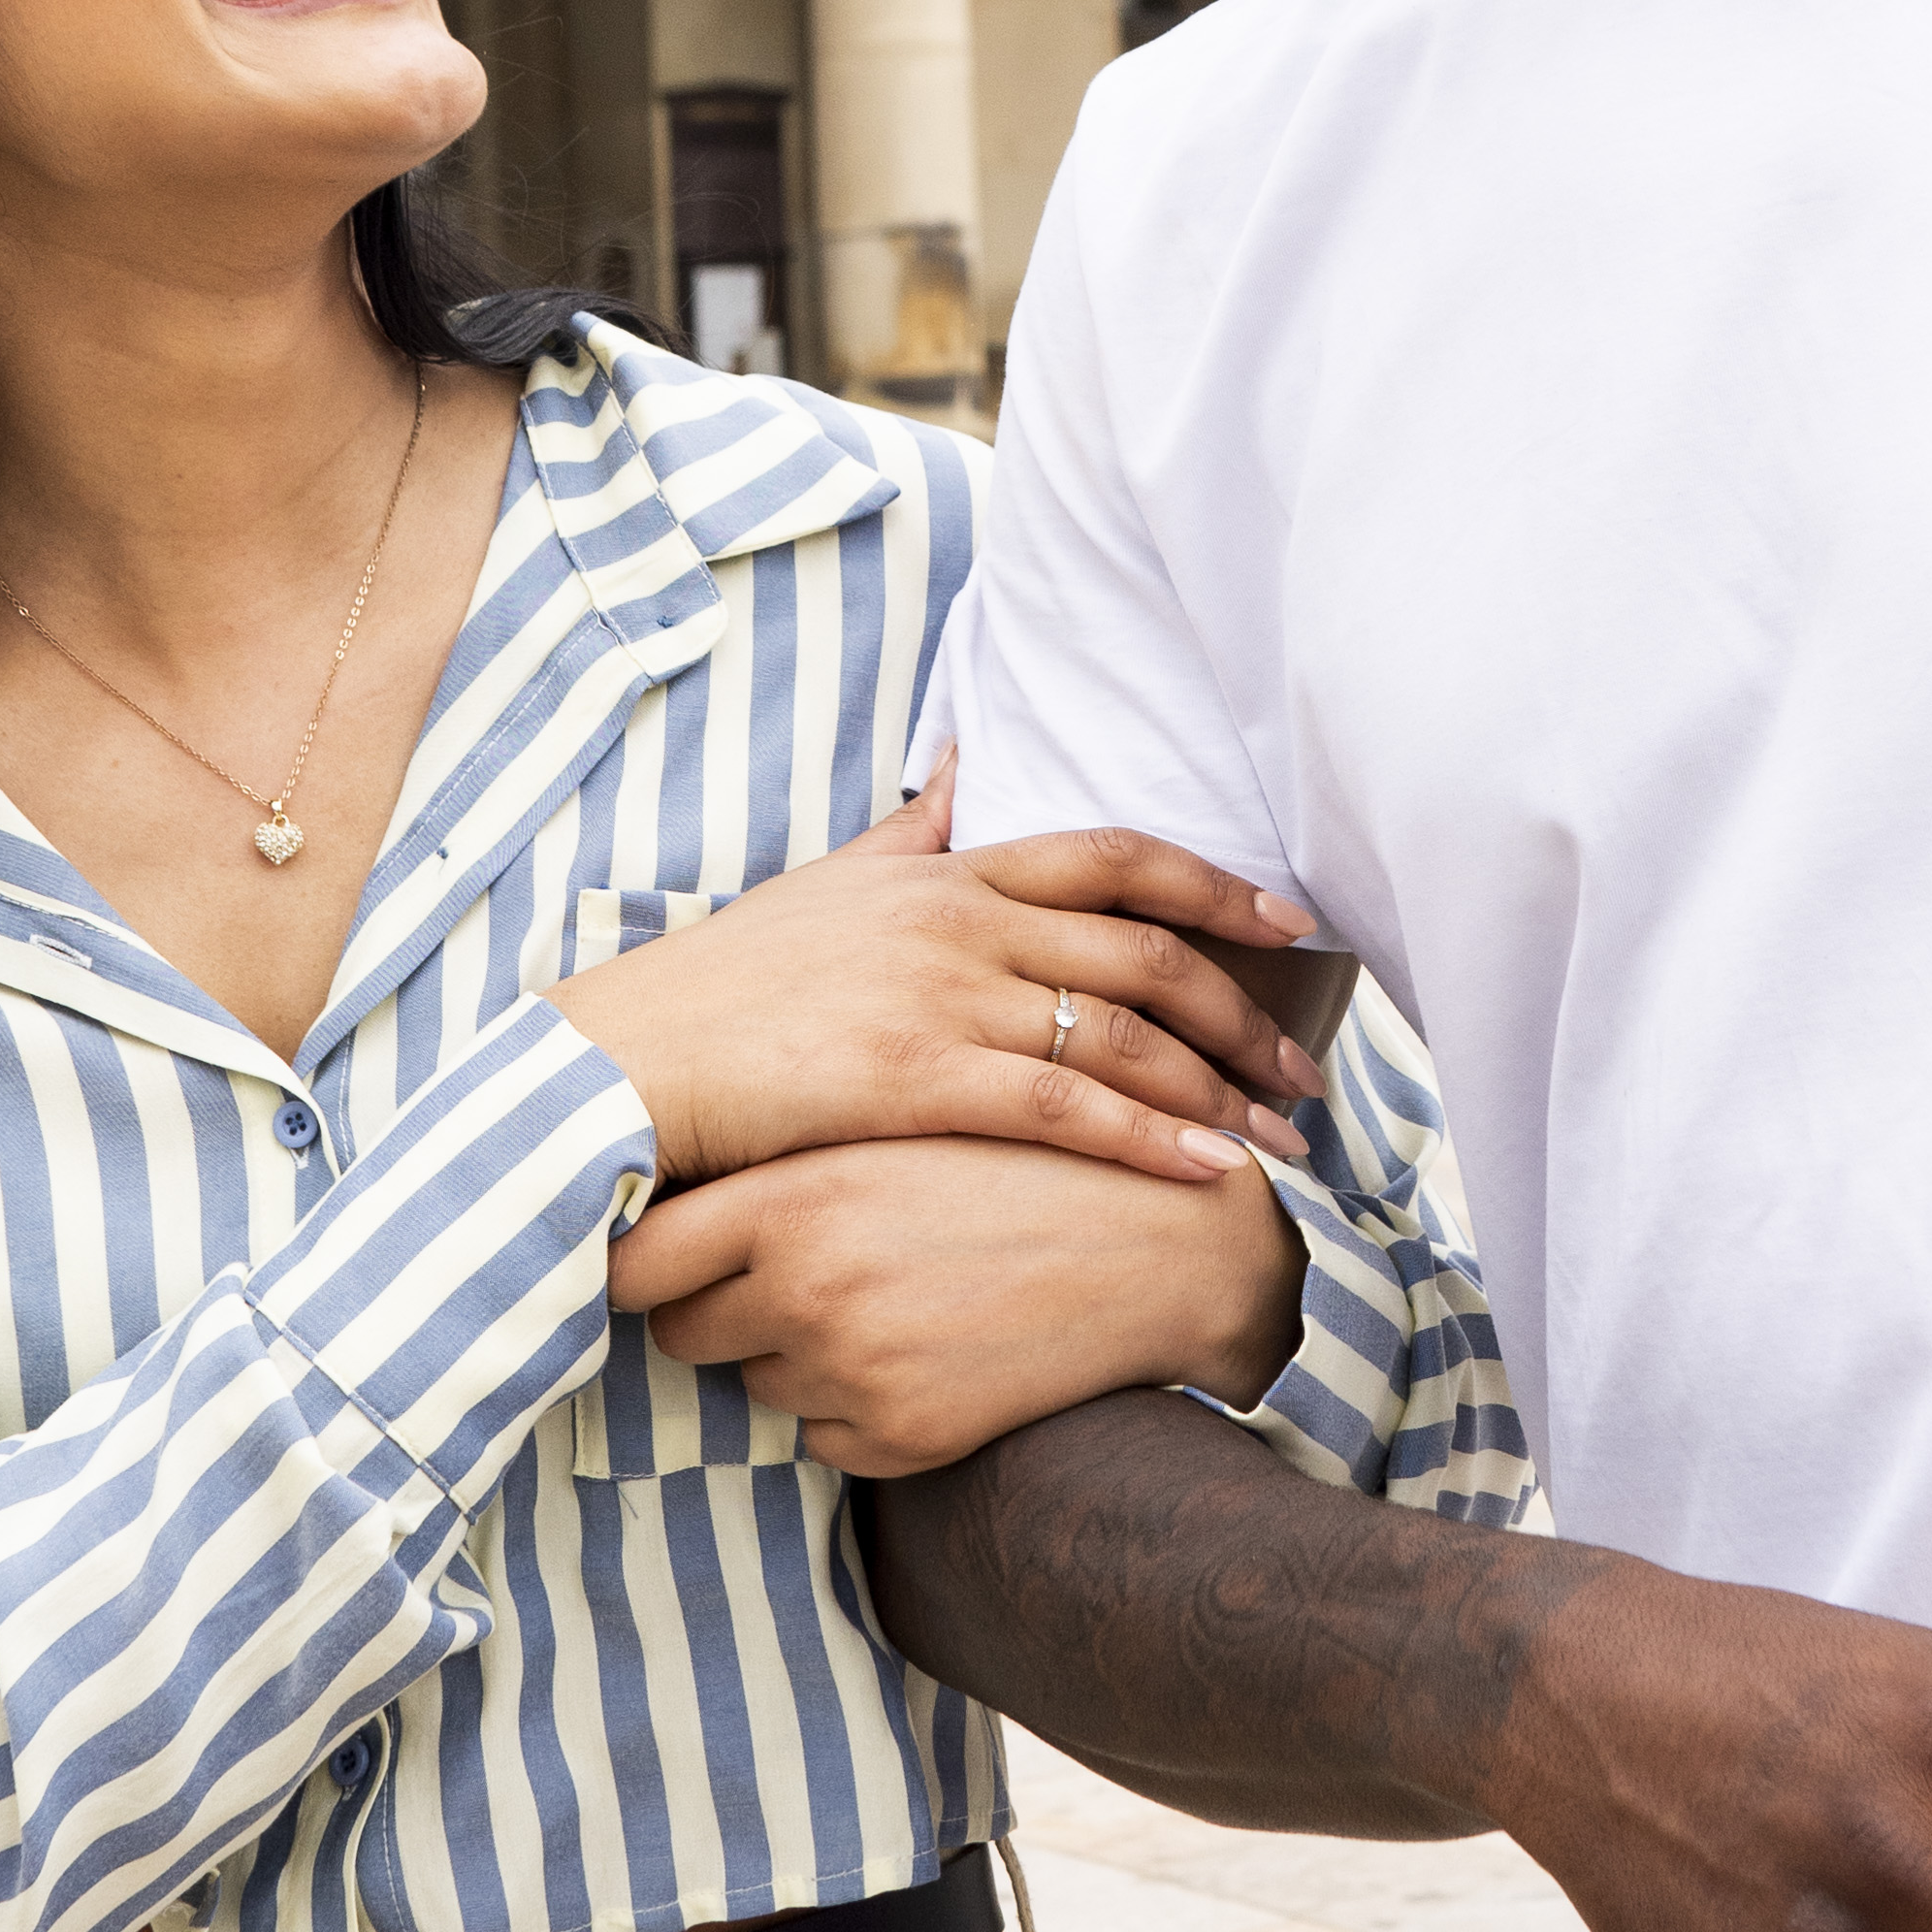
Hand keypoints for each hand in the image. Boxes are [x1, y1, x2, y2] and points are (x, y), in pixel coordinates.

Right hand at [551, 794, 1330, 1195]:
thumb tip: (958, 758)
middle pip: (1141, 946)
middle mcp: (955, 920)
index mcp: (943, 872)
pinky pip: (1061, 1104)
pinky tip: (1207, 1172)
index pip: (1110, 855)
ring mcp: (937, 996)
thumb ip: (908, 828)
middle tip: (1308, 1066)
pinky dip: (1146, 1137)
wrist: (623, 1062)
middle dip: (1242, 1009)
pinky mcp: (913, 1077)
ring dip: (1216, 1087)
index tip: (1291, 923)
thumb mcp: (824, 885)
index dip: (1214, 884)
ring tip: (1284, 1140)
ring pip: (1116, 1029)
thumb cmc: (721, 989)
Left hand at [612, 1146, 1299, 1483]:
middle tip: (789, 1274)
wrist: (1164, 1241)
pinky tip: (931, 1350)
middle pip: (682, 1330)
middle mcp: (806, 1290)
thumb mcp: (898, 1119)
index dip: (632, 1261)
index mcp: (793, 1196)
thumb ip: (784, 1153)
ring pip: (758, 1384)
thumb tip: (667, 1180)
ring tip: (892, 1296)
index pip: (636, 1259)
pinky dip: (859, 1409)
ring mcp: (852, 1372)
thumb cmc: (1023, 1156)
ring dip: (798, 1355)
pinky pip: (824, 1440)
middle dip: (718, 1309)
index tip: (645, 1254)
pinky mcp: (902, 1438)